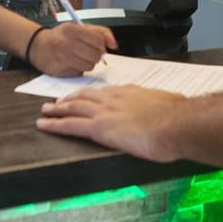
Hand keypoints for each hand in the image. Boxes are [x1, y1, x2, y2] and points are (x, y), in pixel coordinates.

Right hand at [29, 23, 116, 76]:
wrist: (38, 46)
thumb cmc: (62, 36)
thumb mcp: (79, 27)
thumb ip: (100, 32)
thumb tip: (114, 44)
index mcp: (71, 29)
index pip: (98, 40)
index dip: (101, 44)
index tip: (97, 45)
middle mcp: (65, 43)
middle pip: (95, 55)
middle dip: (95, 55)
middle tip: (89, 52)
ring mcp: (62, 58)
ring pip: (89, 66)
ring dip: (88, 63)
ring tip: (79, 57)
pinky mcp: (60, 70)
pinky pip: (79, 73)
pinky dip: (78, 69)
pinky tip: (71, 63)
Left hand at [37, 85, 185, 161]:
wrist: (175, 124)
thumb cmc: (178, 118)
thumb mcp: (170, 105)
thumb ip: (163, 108)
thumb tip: (172, 112)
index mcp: (131, 93)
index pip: (105, 93)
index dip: (92, 95)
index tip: (85, 96)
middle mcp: (114, 99)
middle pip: (85, 96)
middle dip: (69, 98)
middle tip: (57, 102)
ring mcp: (104, 112)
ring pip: (73, 108)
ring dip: (57, 109)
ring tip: (45, 111)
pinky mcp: (99, 128)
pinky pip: (70, 125)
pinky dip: (55, 124)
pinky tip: (44, 125)